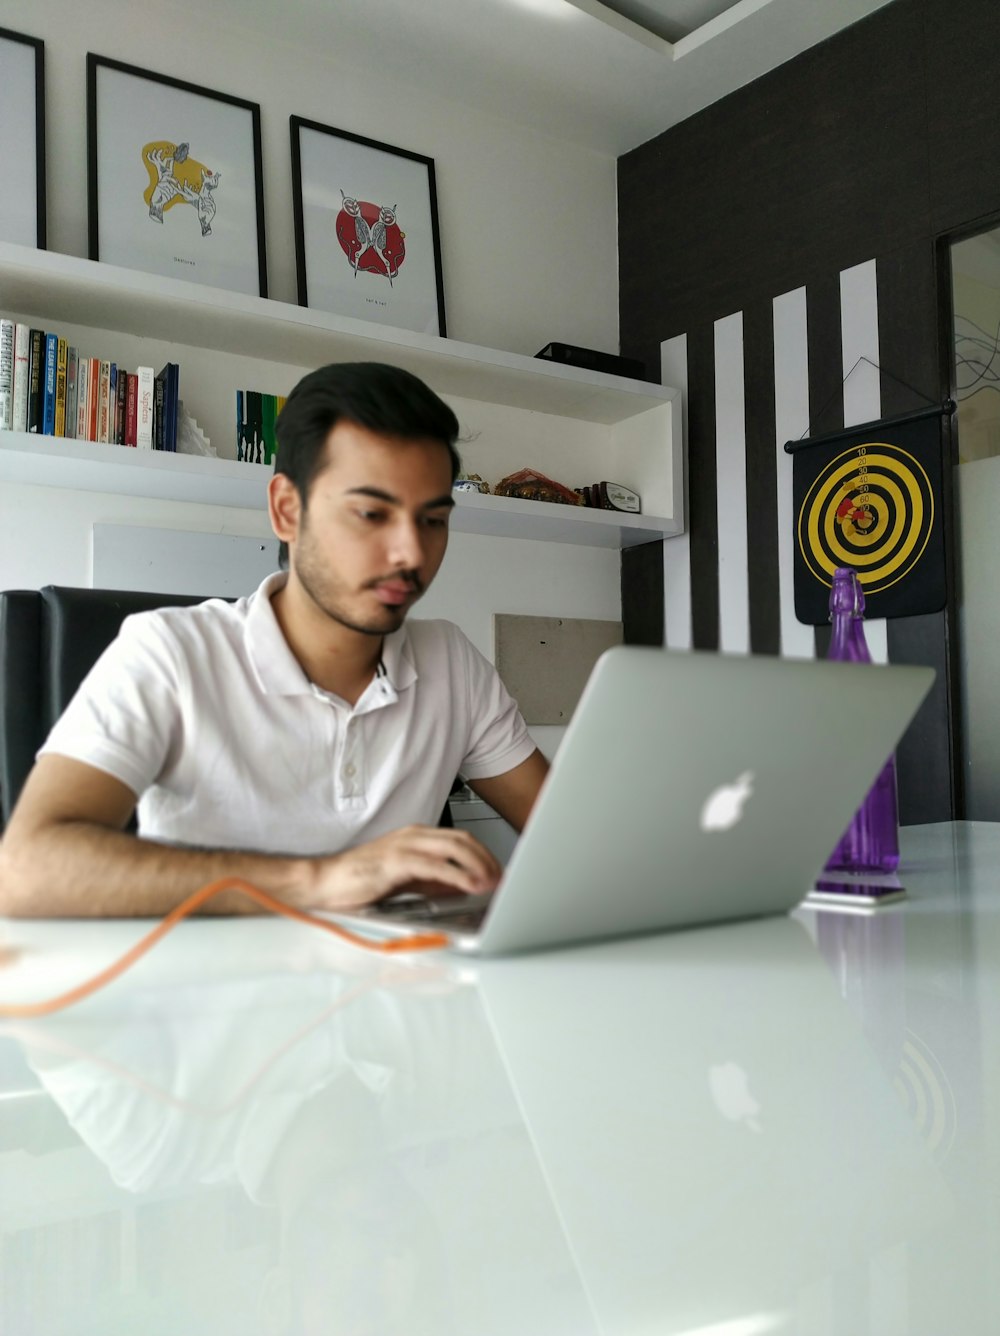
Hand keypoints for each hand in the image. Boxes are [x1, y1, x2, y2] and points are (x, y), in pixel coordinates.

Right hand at [308, 826, 501, 910]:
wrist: (326, 882)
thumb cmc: (360, 880)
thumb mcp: (406, 879)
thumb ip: (433, 879)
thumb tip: (460, 884)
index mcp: (416, 836)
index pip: (460, 839)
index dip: (483, 854)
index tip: (497, 872)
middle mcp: (413, 835)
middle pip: (462, 840)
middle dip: (486, 859)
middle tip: (500, 878)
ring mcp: (404, 845)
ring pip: (453, 848)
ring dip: (477, 865)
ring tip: (490, 882)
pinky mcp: (396, 861)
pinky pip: (435, 866)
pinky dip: (457, 875)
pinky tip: (469, 886)